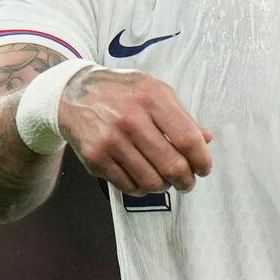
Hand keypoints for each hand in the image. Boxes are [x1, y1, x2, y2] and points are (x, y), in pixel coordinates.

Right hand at [58, 67, 213, 194]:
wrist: (72, 93)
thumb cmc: (122, 92)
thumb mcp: (154, 90)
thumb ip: (182, 115)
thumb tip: (206, 139)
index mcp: (152, 98)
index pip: (187, 139)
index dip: (201, 160)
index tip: (203, 168)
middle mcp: (131, 119)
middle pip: (172, 165)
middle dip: (186, 180)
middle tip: (187, 181)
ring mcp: (111, 140)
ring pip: (151, 182)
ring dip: (163, 186)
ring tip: (164, 179)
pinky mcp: (95, 158)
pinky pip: (128, 186)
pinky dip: (141, 188)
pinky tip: (142, 178)